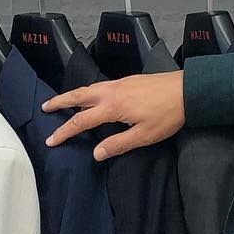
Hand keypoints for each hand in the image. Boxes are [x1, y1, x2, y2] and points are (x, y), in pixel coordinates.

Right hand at [42, 71, 184, 160]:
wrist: (188, 90)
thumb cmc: (168, 115)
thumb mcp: (144, 136)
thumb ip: (118, 144)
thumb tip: (96, 153)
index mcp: (113, 107)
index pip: (81, 121)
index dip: (65, 132)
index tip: (51, 140)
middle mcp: (111, 92)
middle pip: (78, 96)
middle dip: (59, 102)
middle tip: (45, 107)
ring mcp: (120, 83)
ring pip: (89, 88)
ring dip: (72, 95)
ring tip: (62, 101)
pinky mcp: (128, 80)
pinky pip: (100, 85)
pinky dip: (88, 91)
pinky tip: (91, 96)